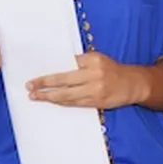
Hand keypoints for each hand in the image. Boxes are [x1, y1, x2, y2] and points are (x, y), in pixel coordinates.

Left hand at [28, 52, 142, 109]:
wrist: (132, 84)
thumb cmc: (112, 70)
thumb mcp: (98, 59)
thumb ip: (80, 62)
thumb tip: (57, 67)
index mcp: (93, 60)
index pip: (67, 64)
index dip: (51, 70)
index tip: (37, 73)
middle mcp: (94, 75)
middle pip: (63, 80)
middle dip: (44, 84)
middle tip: (30, 86)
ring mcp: (95, 90)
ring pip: (67, 95)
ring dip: (49, 96)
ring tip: (36, 96)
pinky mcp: (96, 102)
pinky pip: (74, 103)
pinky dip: (62, 102)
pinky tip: (52, 101)